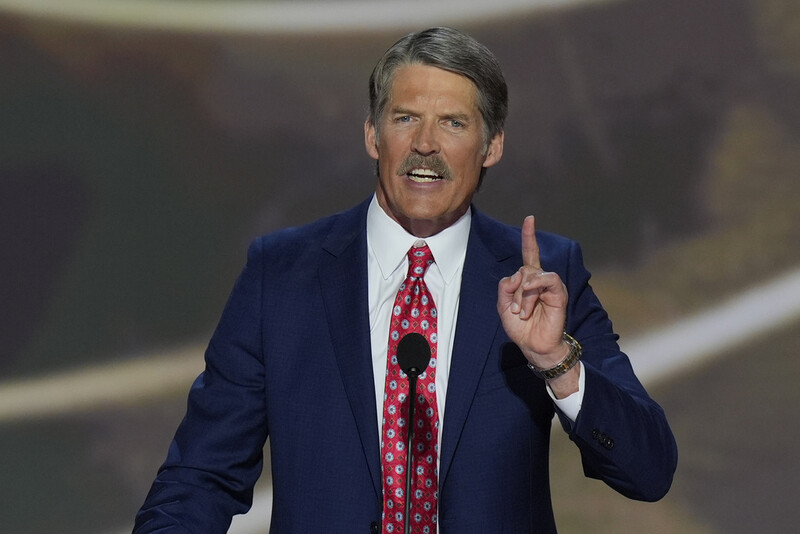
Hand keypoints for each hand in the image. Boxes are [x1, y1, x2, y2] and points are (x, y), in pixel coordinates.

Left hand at [497, 216, 569, 369]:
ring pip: (531, 275)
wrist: (533, 345)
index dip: (529, 237)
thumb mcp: (503, 306)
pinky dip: (535, 285)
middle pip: (523, 269)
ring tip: (523, 313)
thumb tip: (518, 275)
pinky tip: (530, 296)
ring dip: (523, 295)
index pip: (530, 254)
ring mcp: (550, 286)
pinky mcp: (559, 293)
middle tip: (516, 311)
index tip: (530, 219)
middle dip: (514, 291)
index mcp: (528, 280)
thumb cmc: (520, 327)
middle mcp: (540, 280)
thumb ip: (505, 287)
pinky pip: (547, 279)